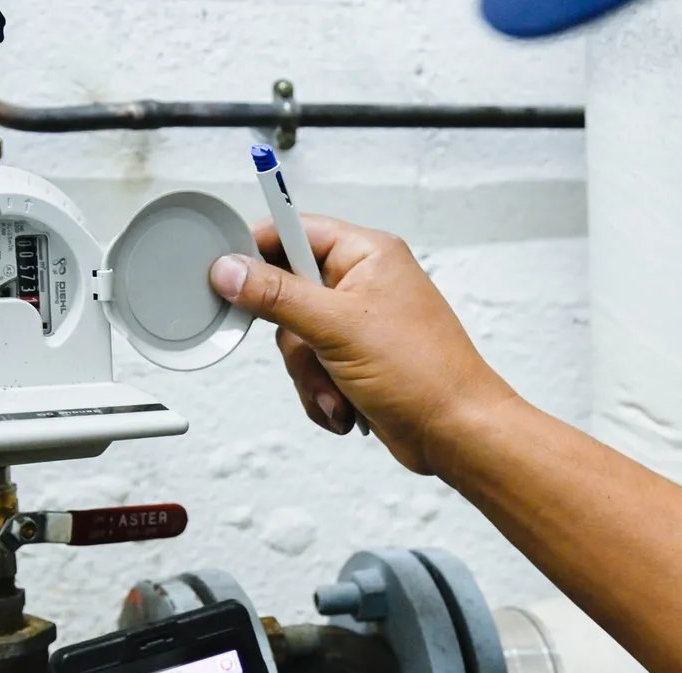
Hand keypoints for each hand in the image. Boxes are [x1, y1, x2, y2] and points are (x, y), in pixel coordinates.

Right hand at [209, 216, 519, 476]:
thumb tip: (229, 269)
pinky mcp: (354, 362)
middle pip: (285, 295)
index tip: (227, 277)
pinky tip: (346, 408)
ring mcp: (357, 324)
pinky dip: (322, 395)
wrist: (454, 431)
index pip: (292, 231)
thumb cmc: (422, 372)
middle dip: (296, 343)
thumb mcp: (336, 326)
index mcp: (366, 254)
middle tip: (316, 355)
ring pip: (295, 341)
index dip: (257, 252)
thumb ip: (276, 295)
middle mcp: (361, 283)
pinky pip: (311, 371)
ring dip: (311, 377)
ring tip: (340, 393)